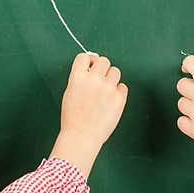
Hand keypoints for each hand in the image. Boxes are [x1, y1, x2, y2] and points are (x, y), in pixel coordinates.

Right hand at [50, 52, 127, 178]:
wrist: (82, 136)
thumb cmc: (73, 117)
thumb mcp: (70, 93)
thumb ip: (80, 78)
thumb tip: (91, 64)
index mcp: (77, 77)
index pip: (84, 57)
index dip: (88, 61)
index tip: (90, 67)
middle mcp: (93, 79)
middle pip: (104, 61)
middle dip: (102, 68)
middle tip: (99, 80)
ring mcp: (108, 88)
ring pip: (116, 71)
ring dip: (111, 78)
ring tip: (105, 92)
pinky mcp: (119, 98)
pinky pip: (123, 86)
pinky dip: (119, 91)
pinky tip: (111, 101)